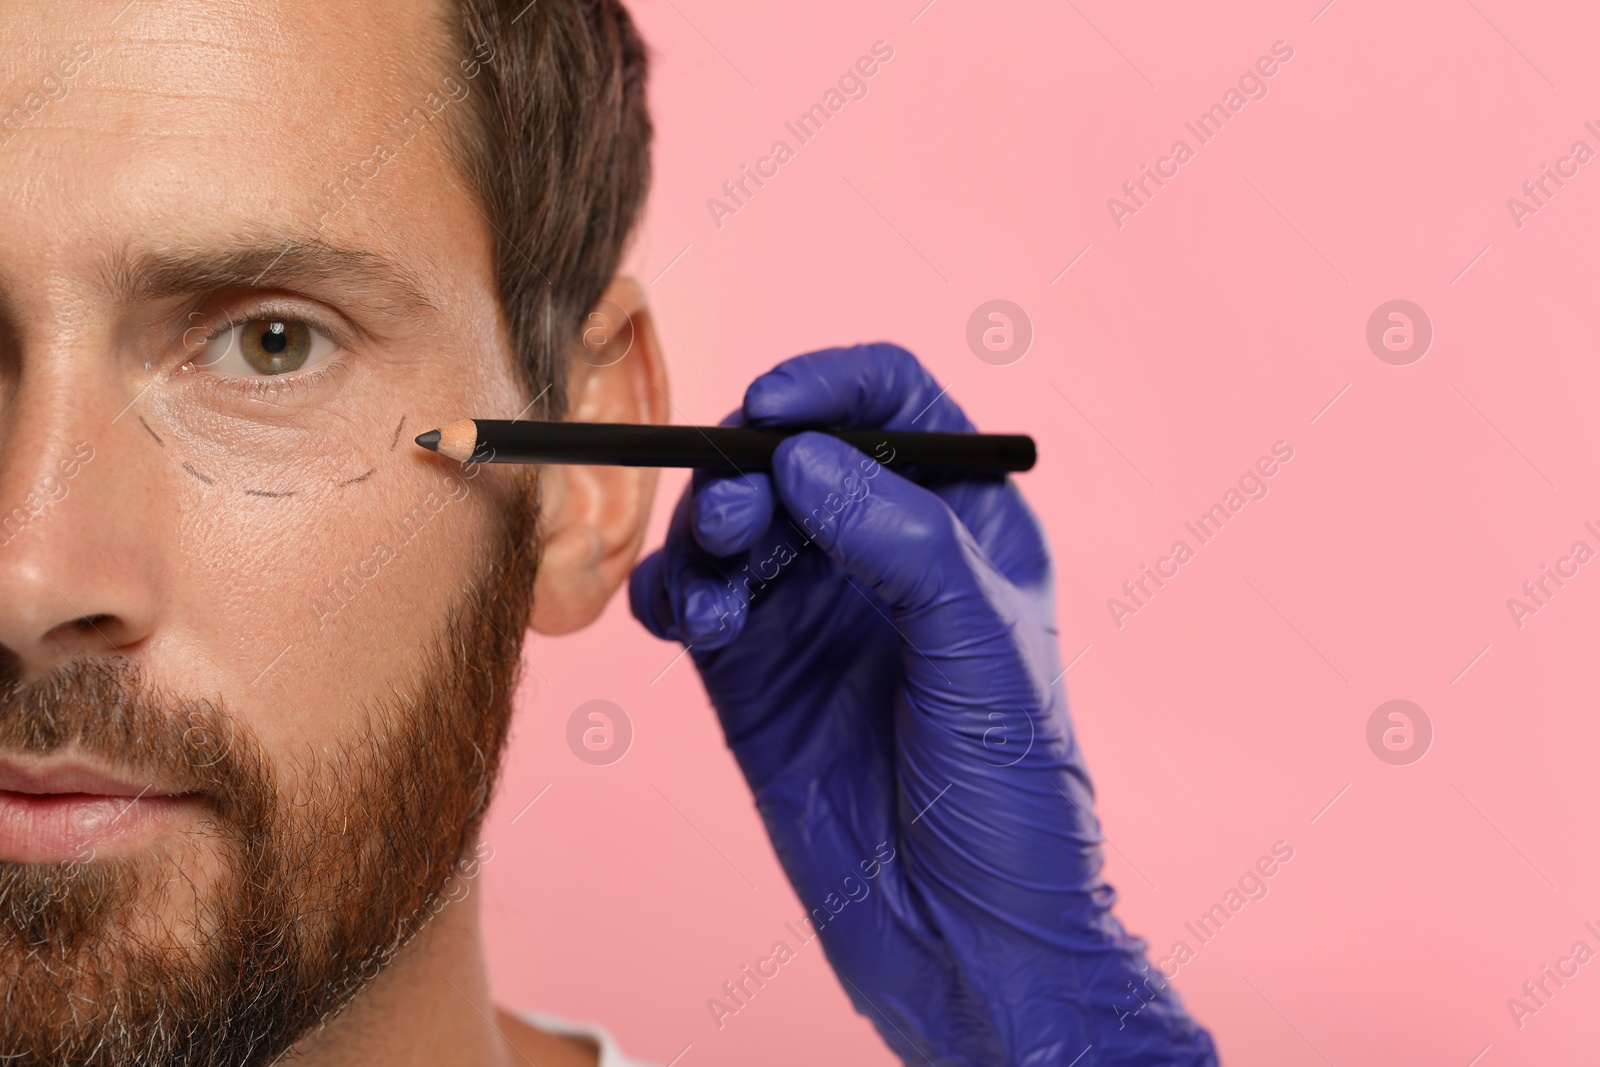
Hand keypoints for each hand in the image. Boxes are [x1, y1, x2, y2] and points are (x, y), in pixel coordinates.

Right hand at [630, 344, 1217, 1065]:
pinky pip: (691, 602)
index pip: (894, 403)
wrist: (964, 936)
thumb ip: (900, 539)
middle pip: (790, 454)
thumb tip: (804, 457)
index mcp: (961, 525)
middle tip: (737, 516)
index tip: (778, 409)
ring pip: (729, 523)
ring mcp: (809, 612)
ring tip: (718, 582)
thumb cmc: (1011, 796)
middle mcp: (878, 554)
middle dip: (749, 469)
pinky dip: (674, 596)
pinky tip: (696, 627)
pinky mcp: (750, 674)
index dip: (831, 385)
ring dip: (705, 533)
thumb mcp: (982, 649)